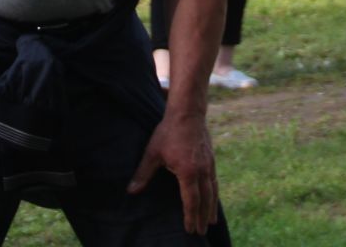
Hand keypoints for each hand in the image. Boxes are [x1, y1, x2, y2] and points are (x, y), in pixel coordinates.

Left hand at [127, 111, 218, 235]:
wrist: (187, 112)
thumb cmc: (168, 132)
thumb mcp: (153, 153)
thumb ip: (143, 173)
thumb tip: (131, 191)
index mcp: (188, 172)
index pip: (191, 201)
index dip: (190, 217)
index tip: (190, 230)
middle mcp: (202, 171)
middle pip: (205, 200)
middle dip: (202, 218)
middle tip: (201, 232)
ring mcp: (209, 165)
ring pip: (213, 192)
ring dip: (211, 208)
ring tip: (211, 222)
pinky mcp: (211, 159)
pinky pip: (214, 181)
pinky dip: (215, 193)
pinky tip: (213, 198)